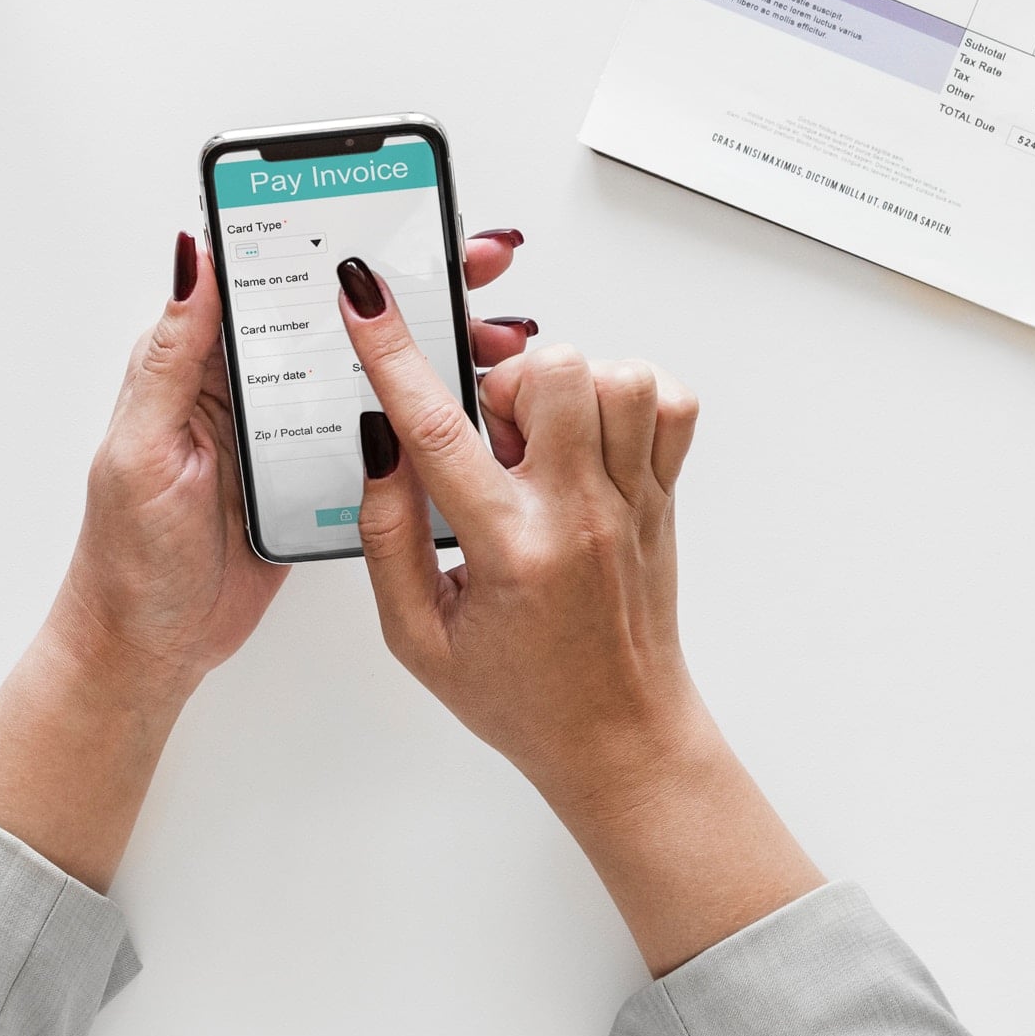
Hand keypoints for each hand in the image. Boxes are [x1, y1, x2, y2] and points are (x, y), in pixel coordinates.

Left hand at [52, 228, 531, 695]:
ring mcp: (287, 432)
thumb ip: (171, 355)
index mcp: (199, 364)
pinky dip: (426, 413)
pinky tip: (472, 402)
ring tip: (494, 332)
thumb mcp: (144, 447)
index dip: (329, 241)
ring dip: (431, 346)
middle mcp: (247, 387)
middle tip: (474, 260)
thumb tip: (191, 257)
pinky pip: (378, 431)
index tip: (390, 213)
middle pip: (334, 316)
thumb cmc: (128, 555)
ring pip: (367, 369)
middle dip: (407, 283)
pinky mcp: (317, 478)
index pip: (268, 278)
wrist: (150, 647)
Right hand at [337, 266, 820, 972]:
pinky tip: (588, 438)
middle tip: (490, 439)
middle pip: (552, 373)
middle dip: (501, 382)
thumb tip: (378, 445)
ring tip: (538, 442)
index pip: (438, 430)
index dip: (391, 353)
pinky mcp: (666, 497)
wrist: (621, 739)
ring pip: (617, 375)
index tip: (365, 296)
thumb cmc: (519, 696)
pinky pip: (669, 403)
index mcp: (510, 551)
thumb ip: (387, 537)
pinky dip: (626, 397)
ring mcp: (635, 501)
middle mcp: (582, 515)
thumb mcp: (415, 637)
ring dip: (565, 387)